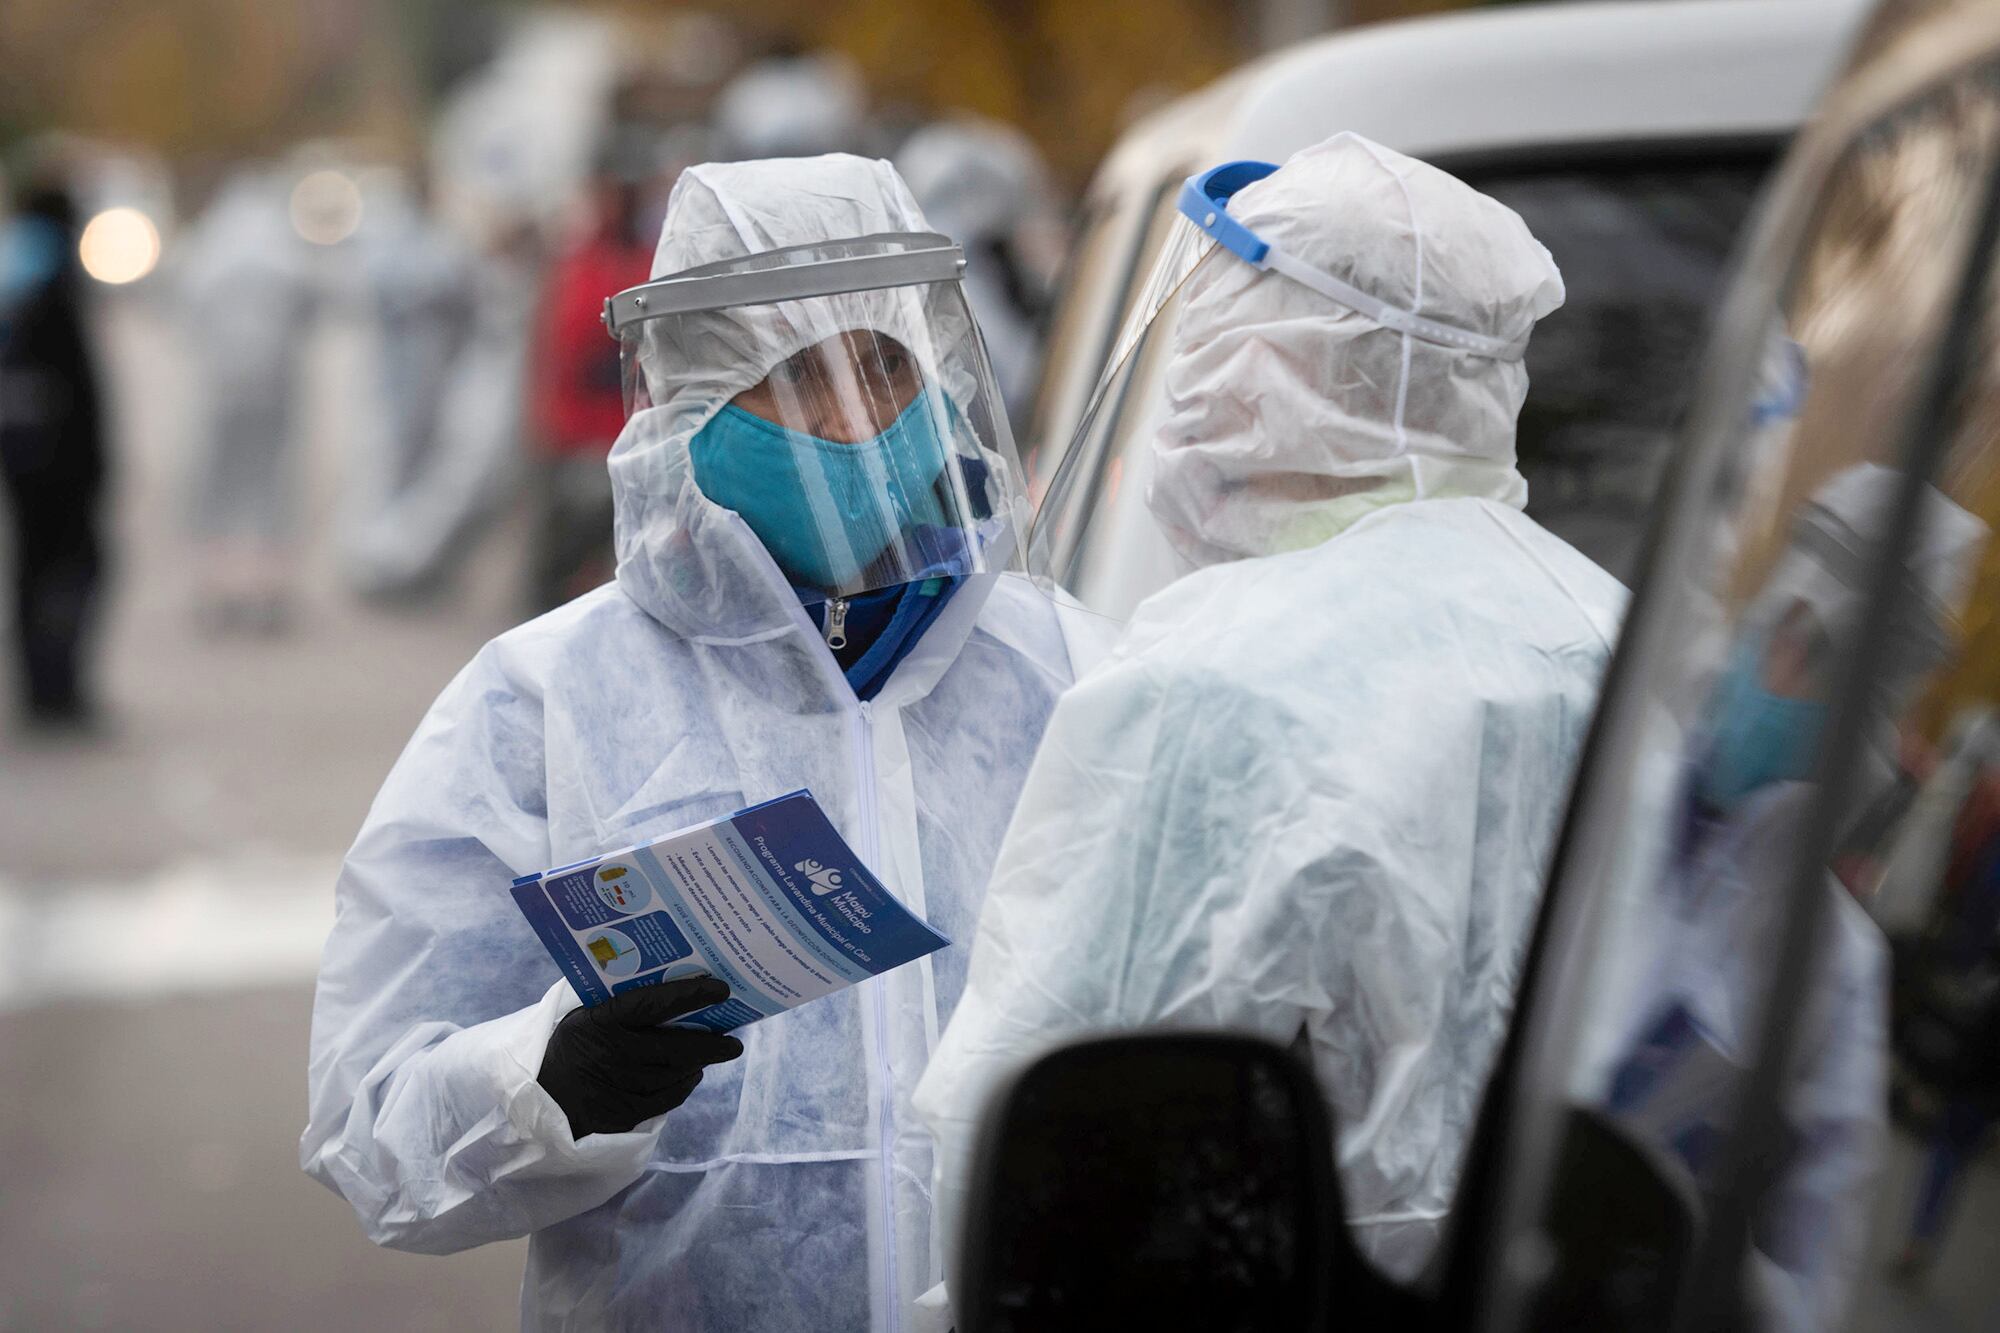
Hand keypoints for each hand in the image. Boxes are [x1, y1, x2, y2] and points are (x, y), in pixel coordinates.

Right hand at [537, 976, 743, 1138]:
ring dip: (698, 1063)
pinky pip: (667, 1099)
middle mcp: (614, 1054)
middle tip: (733, 1041)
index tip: (720, 990)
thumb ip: (620, 1004)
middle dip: (711, 1044)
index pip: (653, 1003)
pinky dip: (683, 1085)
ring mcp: (620, 1087)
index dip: (690, 995)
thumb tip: (672, 983)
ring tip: (712, 1053)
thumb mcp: (585, 1016)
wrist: (538, 1097)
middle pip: (675, 1048)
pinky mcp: (624, 1114)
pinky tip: (690, 1075)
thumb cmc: (572, 1045)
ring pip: (675, 1074)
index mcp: (602, 1020)